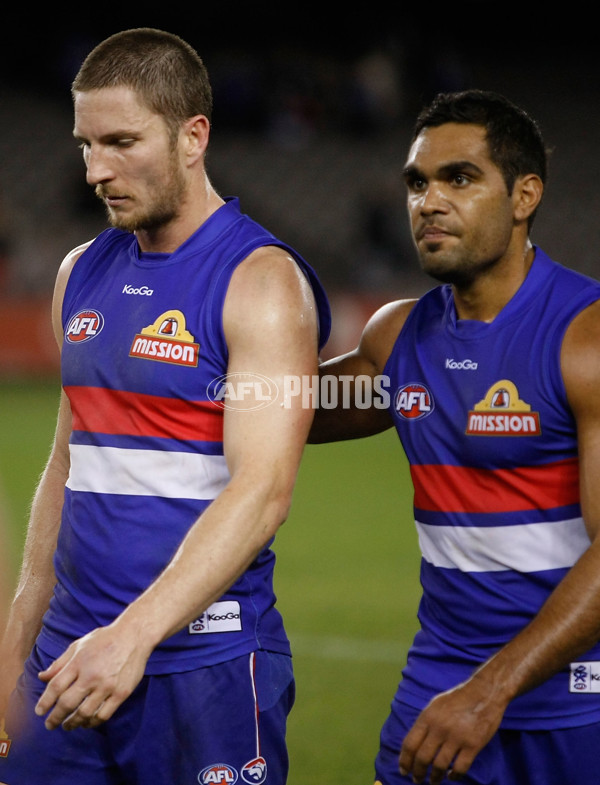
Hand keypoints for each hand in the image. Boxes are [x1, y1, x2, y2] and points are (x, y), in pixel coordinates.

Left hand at [34, 621, 150, 730]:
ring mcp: (108, 685)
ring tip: (68, 725)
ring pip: (84, 713)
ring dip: (73, 723)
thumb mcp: (79, 645)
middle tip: (50, 724)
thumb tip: (42, 677)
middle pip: (67, 703)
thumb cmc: (105, 639)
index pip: (56, 687)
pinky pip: (103, 715)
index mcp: (79, 662)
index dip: (45, 702)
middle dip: (55, 718)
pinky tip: (87, 722)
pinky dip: (92, 722)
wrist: (134, 635)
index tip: (40, 712)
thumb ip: (60, 663)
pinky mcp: (121, 693)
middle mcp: (92, 675)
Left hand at [398, 680, 505, 783]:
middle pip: (422, 758)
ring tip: (433, 781)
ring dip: (435, 777)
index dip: (405, 760)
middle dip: (418, 772)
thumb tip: (414, 744)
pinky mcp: (473, 745)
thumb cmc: (458, 698)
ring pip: (440, 766)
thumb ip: (425, 723)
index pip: (410, 744)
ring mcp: (457, 737)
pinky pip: (460, 768)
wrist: (485, 692)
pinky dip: (454, 776)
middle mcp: (439, 728)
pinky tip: (451, 776)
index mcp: (428, 717)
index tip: (403, 771)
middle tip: (417, 780)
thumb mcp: (435, 705)